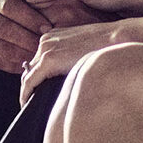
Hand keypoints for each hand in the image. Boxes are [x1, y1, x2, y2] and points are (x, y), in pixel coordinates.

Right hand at [0, 0, 52, 72]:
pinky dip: (14, 64)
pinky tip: (30, 63)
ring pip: (0, 47)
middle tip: (46, 44)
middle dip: (27, 38)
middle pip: (3, 29)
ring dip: (22, 53)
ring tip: (41, 56)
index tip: (47, 27)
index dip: (29, 18)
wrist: (1, 9)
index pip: (8, 6)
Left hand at [19, 17, 142, 104]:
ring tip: (29, 106)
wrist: (117, 40)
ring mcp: (46, 49)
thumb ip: (71, 58)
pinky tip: (26, 104)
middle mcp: (45, 41)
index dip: (35, 79)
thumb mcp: (84, 50)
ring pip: (28, 75)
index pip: (37, 62)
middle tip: (31, 103)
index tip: (35, 93)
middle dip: (31, 86)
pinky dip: (25, 93)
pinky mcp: (49, 59)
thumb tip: (66, 73)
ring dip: (28, 91)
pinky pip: (29, 80)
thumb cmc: (106, 49)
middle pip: (31, 69)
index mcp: (53, 37)